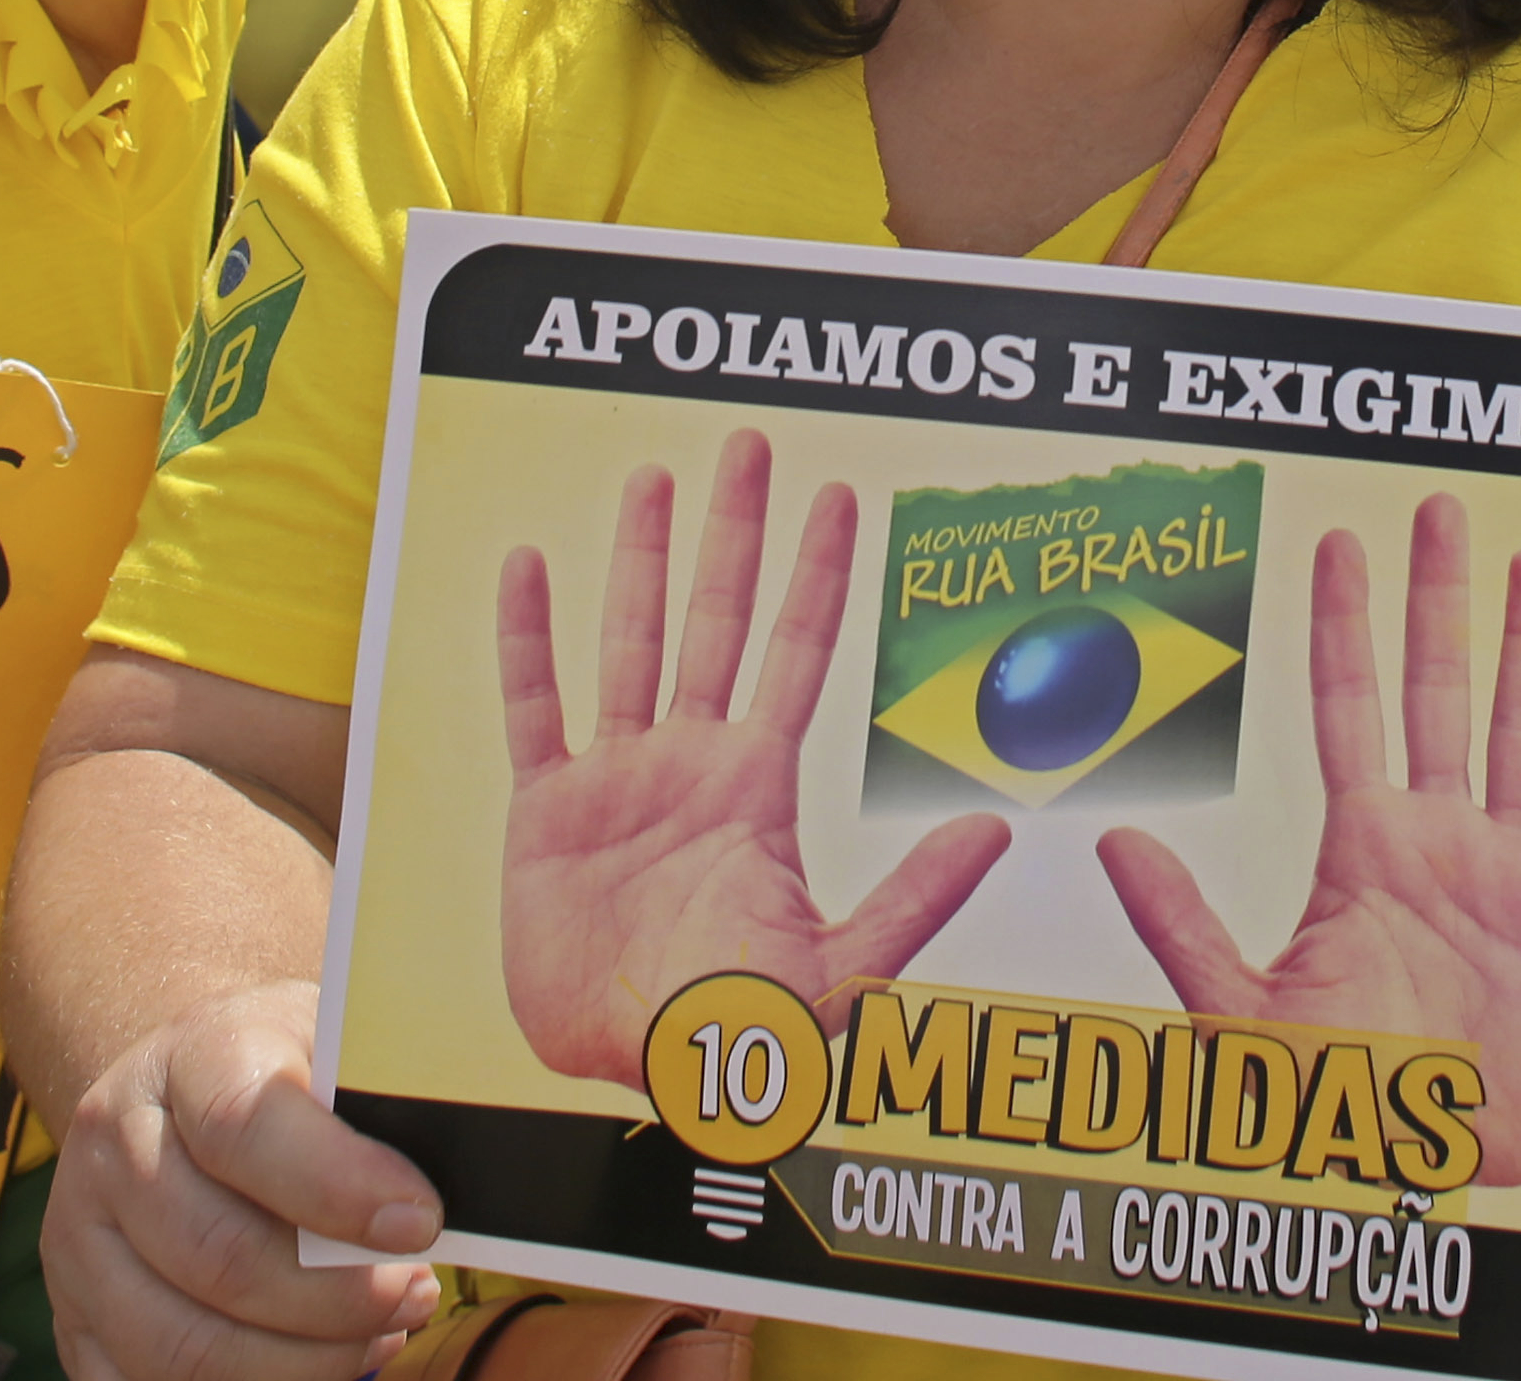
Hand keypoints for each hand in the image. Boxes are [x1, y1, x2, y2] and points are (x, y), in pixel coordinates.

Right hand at [44, 977, 449, 1380]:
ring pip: (182, 1345)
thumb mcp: (335, 1045)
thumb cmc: (290, 1073)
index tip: (423, 1223)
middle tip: (416, 1294)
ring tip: (378, 1335)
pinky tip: (317, 1366)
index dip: (339, 1187)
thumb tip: (460, 1165)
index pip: (246, 1126)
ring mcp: (78, 1239)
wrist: (189, 1086)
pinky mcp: (75, 1317)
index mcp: (187, 1054)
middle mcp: (113, 1142)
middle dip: (337, 1300)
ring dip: (301, 1363)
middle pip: (219, 1256)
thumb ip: (382, 1097)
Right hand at [494, 431, 1006, 1086]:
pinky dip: (528, 640)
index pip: (798, 654)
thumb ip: (915, 901)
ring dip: (640, 562)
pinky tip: (526, 568)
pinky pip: (535, 708)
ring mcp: (617, 779)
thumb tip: (994, 835)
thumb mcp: (843, 976)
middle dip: (737, 533)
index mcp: (761, 787)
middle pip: (719, 621)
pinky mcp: (546, 811)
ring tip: (653, 479)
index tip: (838, 497)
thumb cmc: (745, 1037)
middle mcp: (692, 762)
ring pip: (630, 643)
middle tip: (751, 444)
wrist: (635, 1076)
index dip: (817, 575)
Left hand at [1097, 493, 1520, 1188]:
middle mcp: (1437, 841)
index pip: (1346, 708)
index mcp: (1361, 850)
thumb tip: (1111, 841)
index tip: (1334, 542)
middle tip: (1436, 509)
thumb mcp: (1239, 1016)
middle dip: (1434, 602)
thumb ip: (1179, 927)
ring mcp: (1510, 873)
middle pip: (1434, 692)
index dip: (1342, 625)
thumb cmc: (1336, 1104)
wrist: (1434, 1168)